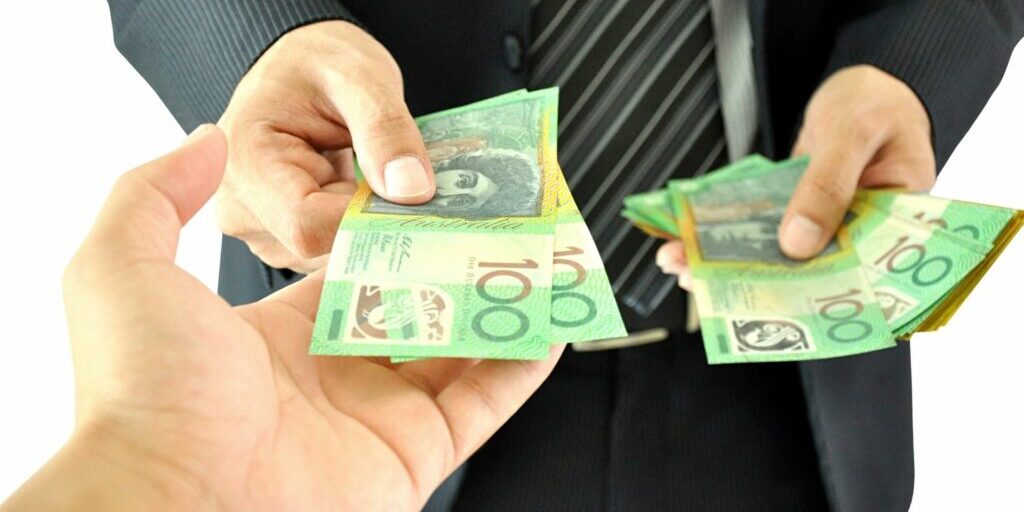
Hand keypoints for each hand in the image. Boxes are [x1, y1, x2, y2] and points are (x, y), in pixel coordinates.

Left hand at [1, 126, 560, 511]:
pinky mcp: (414, 456)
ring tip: (540, 259)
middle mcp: (331, 377)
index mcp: (274, 337)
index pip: (353, 272)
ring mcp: (376, 417)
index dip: (396, 232)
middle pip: (416, 306)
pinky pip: (483, 404)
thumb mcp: (123, 267)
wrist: (173, 500)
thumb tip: (204, 140)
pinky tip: (548, 324)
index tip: (433, 193)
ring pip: (459, 351)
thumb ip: (157, 195)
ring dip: (500, 306)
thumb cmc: (143, 389)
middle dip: (459, 263)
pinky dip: (521, 366)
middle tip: (501, 219)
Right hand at [216, 20, 435, 272]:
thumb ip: (385, 130)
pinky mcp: (277, 238)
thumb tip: (412, 190)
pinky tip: (366, 199)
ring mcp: (256, 228)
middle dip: (373, 226)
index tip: (413, 203)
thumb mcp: (361, 78)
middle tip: (410, 193)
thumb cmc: (319, 64)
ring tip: (380, 185)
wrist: (300, 68)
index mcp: (245, 161)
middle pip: (319, 248)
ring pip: (328, 257)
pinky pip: (326, 253)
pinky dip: (356, 231)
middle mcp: (239, 206)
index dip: (366, 222)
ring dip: (366, 229)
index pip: (308, 225)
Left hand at [657, 65, 935, 286]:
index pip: (861, 277)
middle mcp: (862, 237)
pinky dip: (732, 234)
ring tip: (683, 264)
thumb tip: (797, 244)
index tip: (768, 306)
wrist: (865, 83)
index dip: (815, 298)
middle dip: (756, 282)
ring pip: (778, 254)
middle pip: (810, 272)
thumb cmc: (874, 102)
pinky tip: (693, 241)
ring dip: (732, 261)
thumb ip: (826, 185)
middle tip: (703, 284)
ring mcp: (828, 227)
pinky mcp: (799, 214)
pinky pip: (764, 229)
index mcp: (897, 228)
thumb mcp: (851, 133)